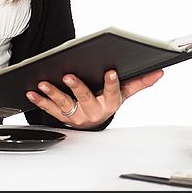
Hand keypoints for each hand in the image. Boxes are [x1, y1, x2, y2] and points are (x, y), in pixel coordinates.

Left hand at [26, 69, 163, 128]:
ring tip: (44, 83)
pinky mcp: (62, 116)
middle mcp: (93, 111)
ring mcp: (76, 114)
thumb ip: (140, 82)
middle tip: (70, 75)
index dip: (112, 83)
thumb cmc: (107, 101)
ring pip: (64, 105)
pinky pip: (50, 109)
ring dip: (53, 93)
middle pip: (85, 98)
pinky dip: (40, 101)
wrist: (93, 121)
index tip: (111, 71)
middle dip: (77, 87)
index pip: (113, 94)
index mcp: (109, 104)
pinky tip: (32, 92)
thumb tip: (159, 72)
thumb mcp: (124, 93)